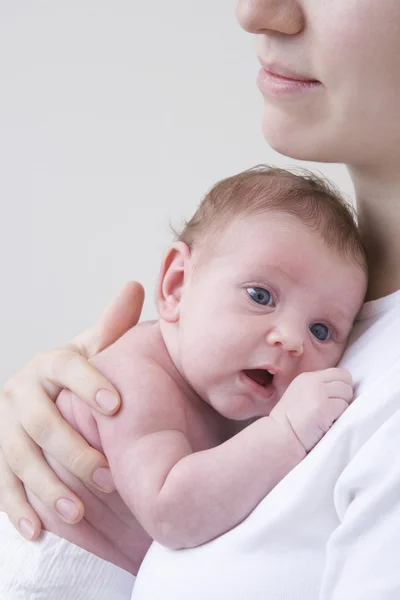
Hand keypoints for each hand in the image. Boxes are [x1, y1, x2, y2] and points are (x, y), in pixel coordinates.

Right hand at [0, 281, 143, 539]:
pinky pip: (0, 484)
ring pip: (18, 457)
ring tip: (75, 513)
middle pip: (40, 421)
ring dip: (45, 487)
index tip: (115, 407)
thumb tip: (135, 284)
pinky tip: (37, 532)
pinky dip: (16, 510)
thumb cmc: (74, 375)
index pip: (65, 367)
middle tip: (109, 477)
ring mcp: (5, 426)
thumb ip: (111, 328)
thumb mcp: (89, 350)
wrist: (34, 393)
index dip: (88, 384)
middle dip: (73, 450)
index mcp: (50, 363)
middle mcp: (22, 392)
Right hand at [270, 368, 352, 452]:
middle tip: (333, 409)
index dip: (341, 386)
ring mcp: (318, 393)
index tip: (333, 399)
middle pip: (345, 379)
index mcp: (307, 377)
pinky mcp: (323, 407)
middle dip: (344, 394)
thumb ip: (319, 388)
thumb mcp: (301, 395)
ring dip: (343, 406)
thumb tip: (343, 388)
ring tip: (328, 416)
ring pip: (347, 392)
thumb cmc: (291, 422)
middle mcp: (313, 381)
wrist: (280, 436)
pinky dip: (340, 416)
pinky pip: (344, 406)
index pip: (338, 372)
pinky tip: (327, 422)